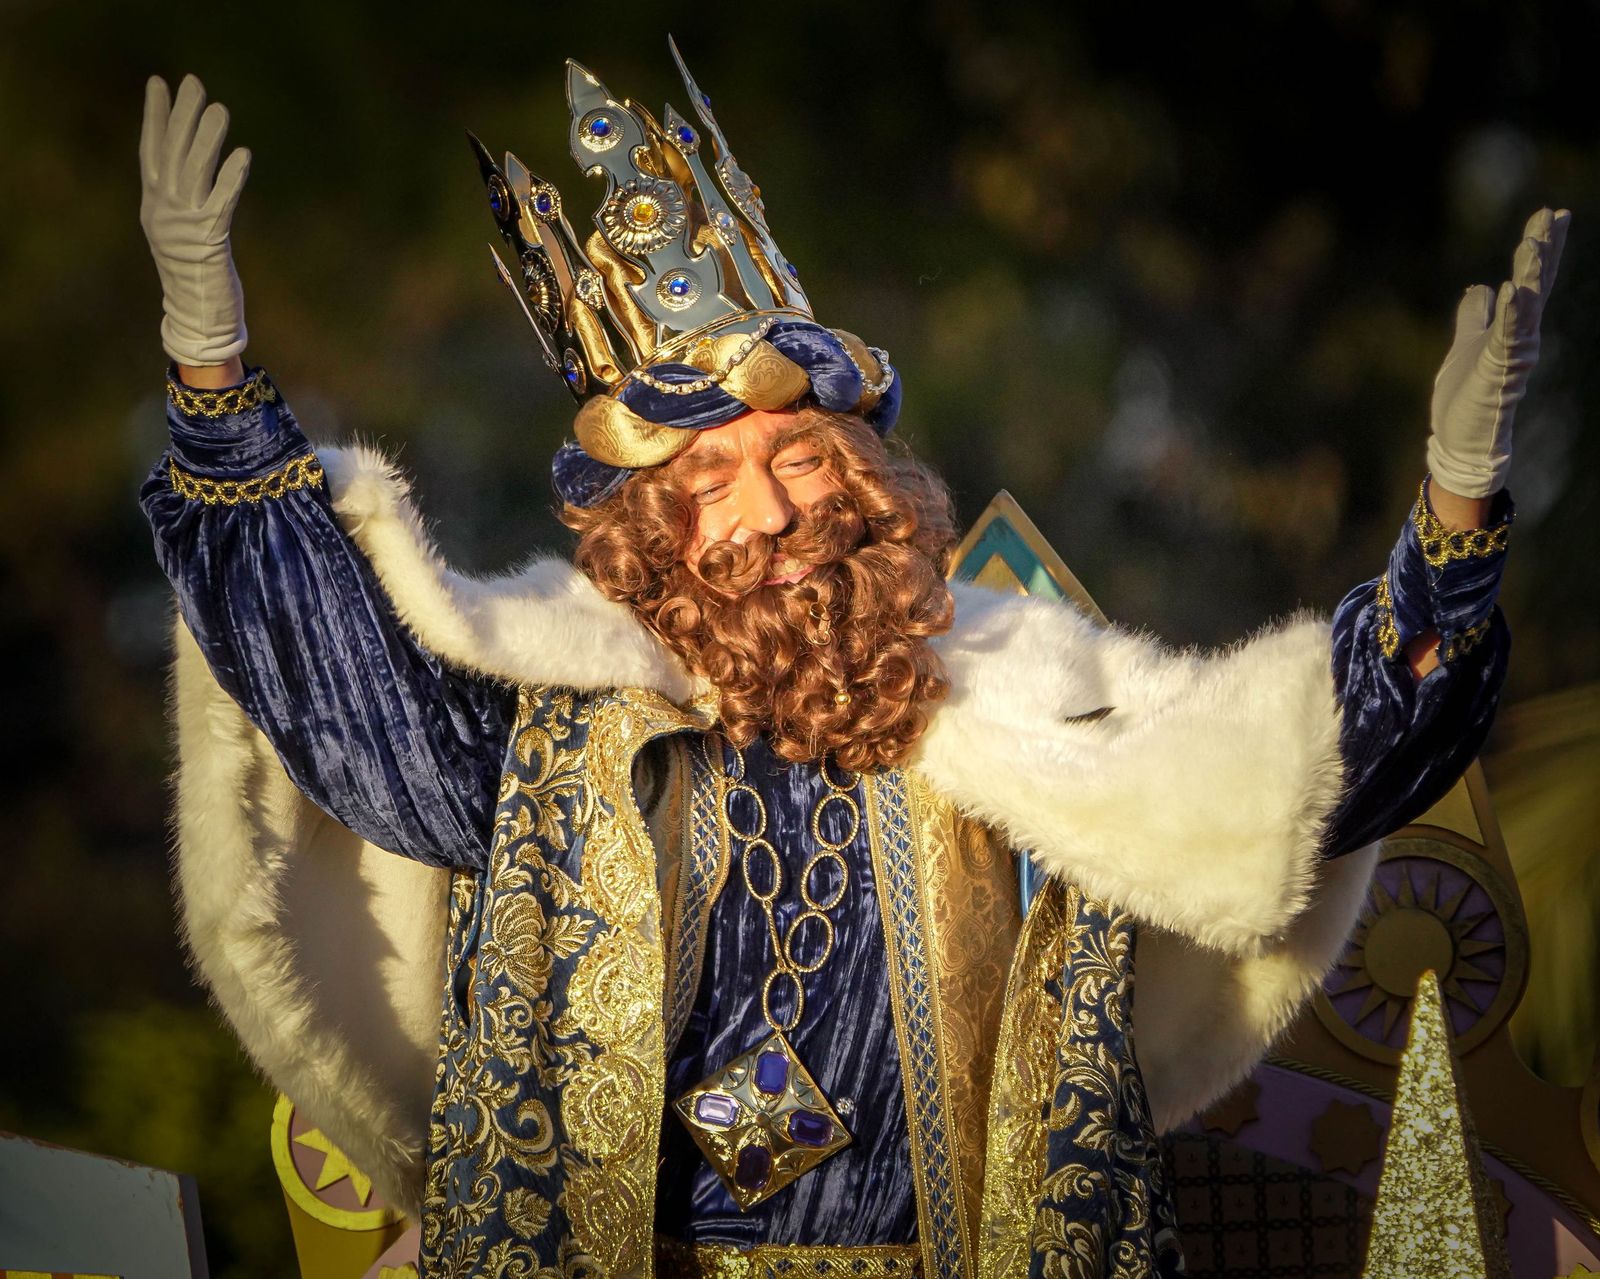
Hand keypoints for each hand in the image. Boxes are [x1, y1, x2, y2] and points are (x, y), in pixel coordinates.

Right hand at [140, 74, 250, 366]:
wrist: (197, 319)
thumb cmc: (195, 277)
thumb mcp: (183, 233)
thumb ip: (184, 202)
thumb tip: (192, 170)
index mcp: (154, 205)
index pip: (152, 150)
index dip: (156, 116)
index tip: (159, 83)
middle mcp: (163, 210)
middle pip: (173, 153)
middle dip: (182, 115)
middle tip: (194, 82)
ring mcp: (183, 225)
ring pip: (195, 172)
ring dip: (207, 138)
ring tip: (220, 108)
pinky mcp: (208, 241)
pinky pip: (221, 202)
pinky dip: (231, 178)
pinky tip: (242, 154)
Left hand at [1427, 207, 1568, 498]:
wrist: (1461, 440)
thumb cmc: (1466, 398)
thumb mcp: (1467, 344)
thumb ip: (1476, 317)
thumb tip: (1481, 288)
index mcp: (1513, 329)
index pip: (1531, 279)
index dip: (1543, 247)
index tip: (1554, 213)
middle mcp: (1521, 338)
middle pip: (1536, 285)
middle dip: (1544, 250)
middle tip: (1552, 214)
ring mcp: (1512, 355)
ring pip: (1526, 306)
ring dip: (1530, 275)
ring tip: (1534, 242)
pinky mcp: (1496, 372)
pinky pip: (1506, 338)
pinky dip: (1511, 314)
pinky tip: (1511, 289)